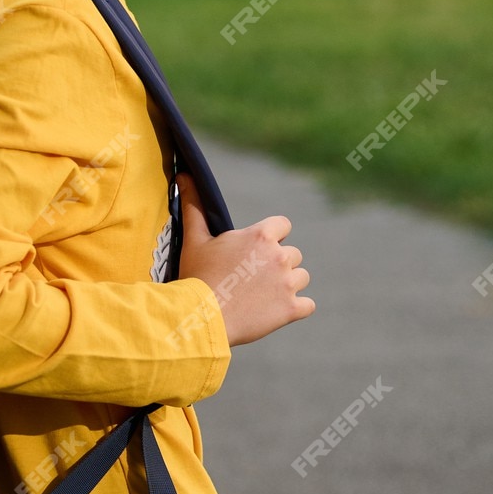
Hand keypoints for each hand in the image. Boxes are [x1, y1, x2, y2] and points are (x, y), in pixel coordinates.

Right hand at [176, 172, 314, 345]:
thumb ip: (194, 206)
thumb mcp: (195, 239)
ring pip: (301, 277)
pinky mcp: (291, 309)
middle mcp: (280, 256)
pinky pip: (308, 305)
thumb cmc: (197, 277)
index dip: (271, 238)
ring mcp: (288, 283)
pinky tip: (277, 311)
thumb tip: (184, 175)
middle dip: (277, 264)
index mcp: (261, 235)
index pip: (283, 225)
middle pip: (292, 254)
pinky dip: (296, 308)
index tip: (255, 251)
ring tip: (261, 295)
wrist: (200, 318)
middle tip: (252, 278)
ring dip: (287, 285)